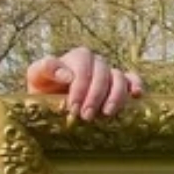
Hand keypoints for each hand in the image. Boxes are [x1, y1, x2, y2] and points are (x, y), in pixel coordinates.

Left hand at [26, 47, 142, 120]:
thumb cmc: (44, 89)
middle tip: (86, 116)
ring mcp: (110, 74)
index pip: (84, 66)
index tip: (73, 107)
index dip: (80, 86)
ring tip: (106, 114)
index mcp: (78, 57)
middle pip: (103, 73)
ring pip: (120, 78)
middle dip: (95, 96)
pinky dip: (136, 85)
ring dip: (115, 96)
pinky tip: (136, 95)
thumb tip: (67, 74)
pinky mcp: (121, 85)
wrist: (53, 104)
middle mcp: (96, 63)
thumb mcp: (36, 77)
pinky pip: (132, 80)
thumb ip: (45, 68)